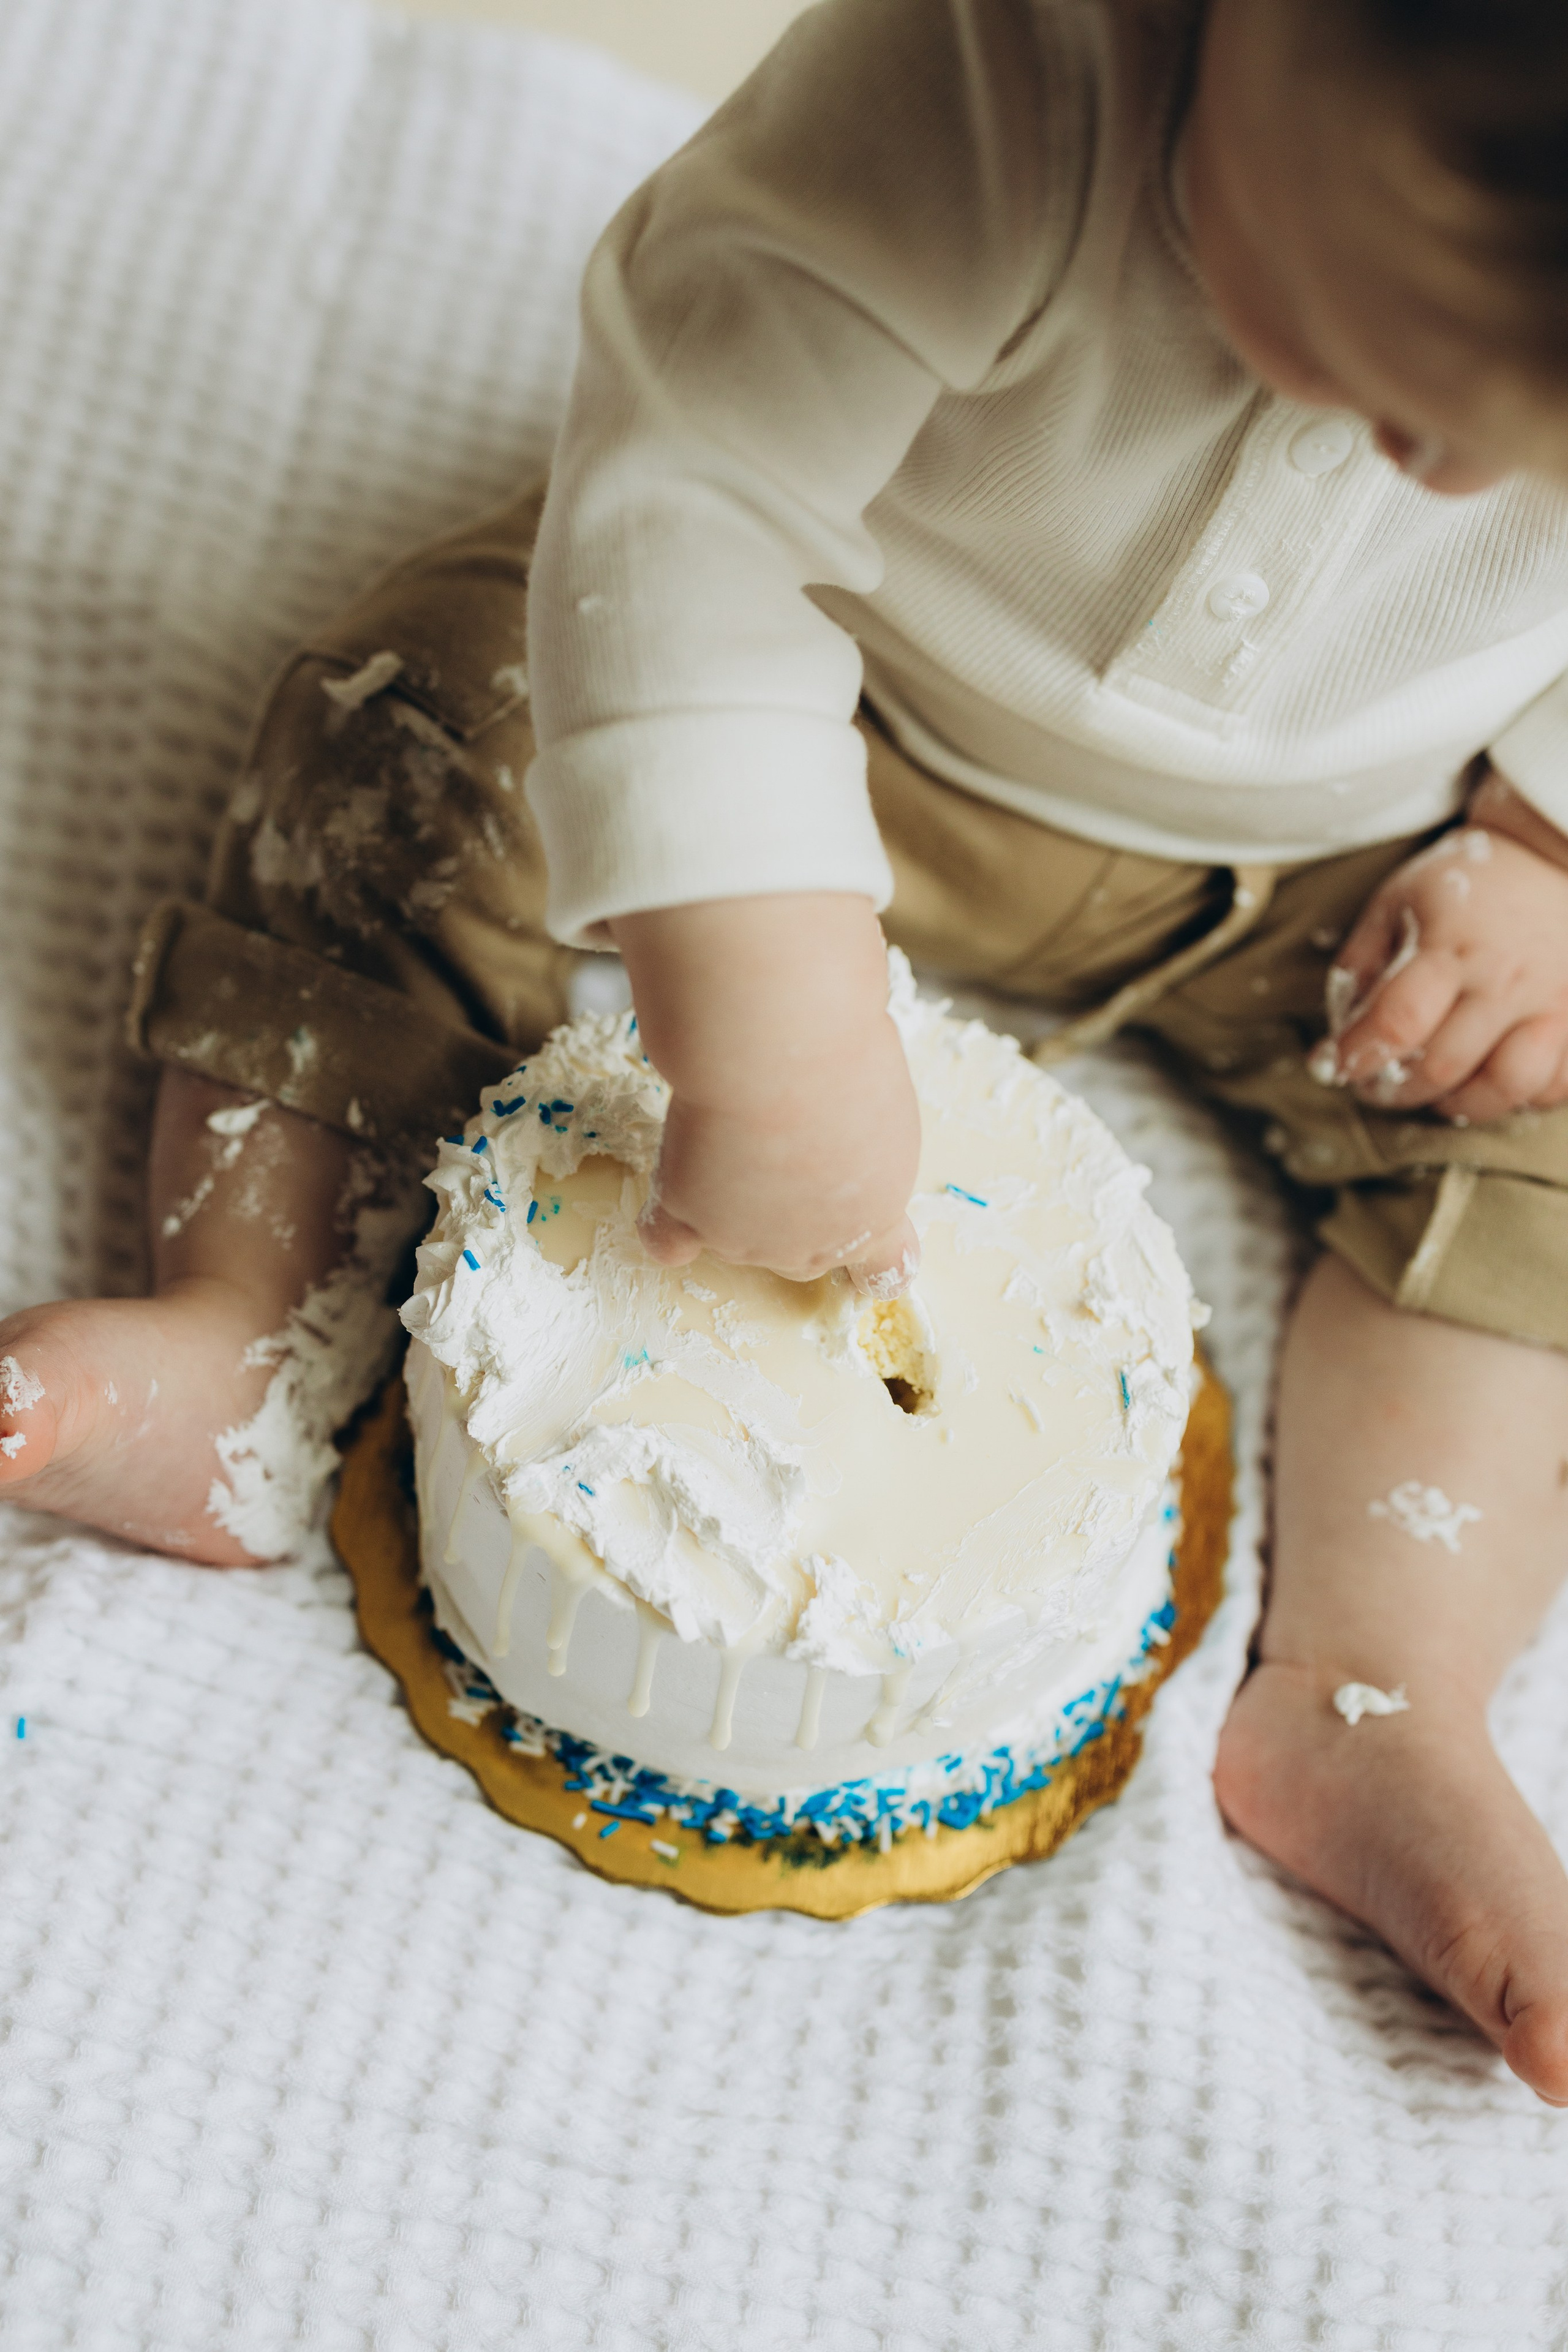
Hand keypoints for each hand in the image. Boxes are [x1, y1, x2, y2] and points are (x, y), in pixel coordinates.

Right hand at [607, 893, 920, 1292]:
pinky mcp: (690, 1216)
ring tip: (732, 1128)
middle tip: (785, 1142)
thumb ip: (864, 1147)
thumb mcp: (887, 1107)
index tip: (866, 1258)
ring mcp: (748, 1240)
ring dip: (730, 1196)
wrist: (779, 1050)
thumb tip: (834, 1135)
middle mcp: (814, 1245)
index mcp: (878, 1216)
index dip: (869, 1262)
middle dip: (794, 1209)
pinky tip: (673, 1197)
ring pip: (734, 1236)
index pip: (884, 1271)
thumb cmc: (846, 1054)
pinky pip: (667, 1240)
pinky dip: (666, 1227)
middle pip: (802, 1252)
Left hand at [1310, 777, 1567, 1121]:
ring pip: (1508, 1086)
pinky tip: (1493, 1077)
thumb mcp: (1396, 903)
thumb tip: (1337, 1034)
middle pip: (1444, 1065)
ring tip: (1440, 1089)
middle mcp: (1506, 978)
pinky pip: (1556, 1084)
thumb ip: (1361, 965)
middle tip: (1378, 1083)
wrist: (1548, 856)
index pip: (1399, 1020)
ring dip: (1462, 1102)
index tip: (1334, 1065)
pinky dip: (1521, 1096)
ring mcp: (1553, 1002)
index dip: (1358, 1055)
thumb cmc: (1463, 883)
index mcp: (1450, 945)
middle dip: (1397, 1089)